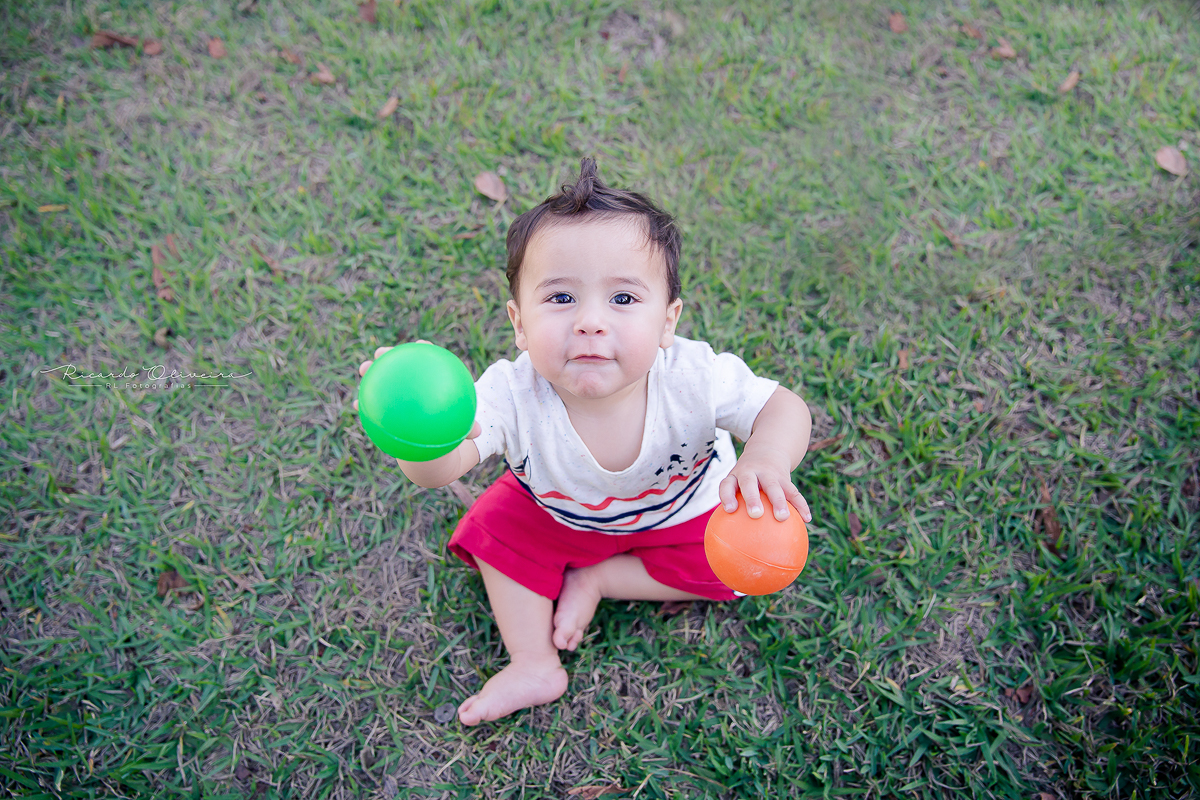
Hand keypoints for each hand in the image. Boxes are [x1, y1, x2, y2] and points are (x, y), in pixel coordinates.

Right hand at [352, 342, 480, 456]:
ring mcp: (394, 388)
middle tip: (382, 352)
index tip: (421, 343)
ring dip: (369, 369)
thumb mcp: (457, 426)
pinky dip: (363, 401)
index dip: (424, 347)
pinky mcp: (383, 402)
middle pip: (397, 359)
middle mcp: (408, 378)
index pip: (428, 355)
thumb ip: (466, 427)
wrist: (429, 436)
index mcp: (429, 376)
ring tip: (363, 369)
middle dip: (388, 352)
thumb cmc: (445, 425)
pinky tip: (356, 405)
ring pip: (379, 375)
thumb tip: (477, 432)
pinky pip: (371, 400)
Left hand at [718, 445, 811, 522]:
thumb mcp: (737, 486)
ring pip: (773, 486)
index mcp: (735, 477)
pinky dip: (800, 504)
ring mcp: (768, 473)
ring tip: (782, 517)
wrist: (766, 451)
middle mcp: (750, 472)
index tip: (730, 510)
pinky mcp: (784, 477)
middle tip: (755, 514)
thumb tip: (735, 545)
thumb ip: (735, 509)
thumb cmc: (747, 481)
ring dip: (778, 501)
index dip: (727, 496)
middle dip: (752, 498)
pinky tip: (806, 519)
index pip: (727, 484)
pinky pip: (793, 491)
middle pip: (749, 483)